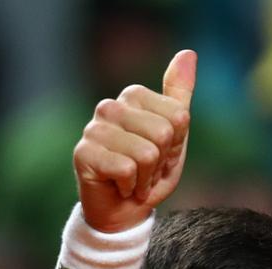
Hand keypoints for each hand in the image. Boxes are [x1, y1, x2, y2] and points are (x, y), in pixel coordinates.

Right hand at [73, 49, 196, 232]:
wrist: (123, 213)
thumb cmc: (148, 175)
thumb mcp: (173, 138)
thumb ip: (179, 98)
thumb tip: (188, 53)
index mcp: (134, 96)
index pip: (178, 117)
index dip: (175, 147)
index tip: (159, 158)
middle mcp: (111, 106)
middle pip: (163, 133)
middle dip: (160, 164)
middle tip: (144, 173)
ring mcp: (94, 128)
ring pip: (146, 154)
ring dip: (145, 179)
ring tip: (132, 181)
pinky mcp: (83, 153)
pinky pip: (127, 169)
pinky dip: (130, 188)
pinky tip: (119, 186)